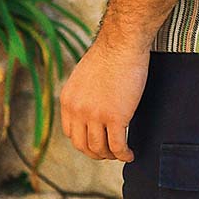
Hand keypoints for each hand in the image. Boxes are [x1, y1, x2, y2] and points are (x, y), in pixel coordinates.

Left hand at [59, 29, 149, 161]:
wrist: (123, 43)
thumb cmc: (110, 53)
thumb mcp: (84, 75)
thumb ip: (83, 94)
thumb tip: (91, 106)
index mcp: (68, 100)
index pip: (71, 133)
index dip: (84, 141)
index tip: (95, 141)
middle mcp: (78, 110)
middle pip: (83, 145)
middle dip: (96, 153)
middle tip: (108, 153)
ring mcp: (96, 115)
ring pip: (100, 149)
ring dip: (110, 156)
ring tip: (120, 153)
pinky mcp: (116, 117)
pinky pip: (118, 146)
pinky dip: (124, 154)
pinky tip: (130, 153)